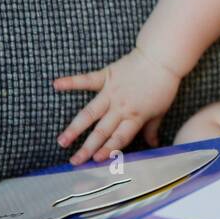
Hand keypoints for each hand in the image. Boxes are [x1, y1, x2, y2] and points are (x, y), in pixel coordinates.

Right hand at [53, 47, 181, 164]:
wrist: (161, 57)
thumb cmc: (163, 85)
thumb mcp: (160, 110)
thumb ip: (152, 128)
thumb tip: (154, 145)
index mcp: (135, 116)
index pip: (120, 137)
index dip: (108, 149)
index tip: (96, 161)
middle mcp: (121, 106)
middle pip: (101, 131)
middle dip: (87, 148)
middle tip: (74, 161)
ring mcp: (111, 92)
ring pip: (89, 113)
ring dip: (75, 128)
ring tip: (62, 141)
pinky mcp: (105, 76)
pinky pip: (86, 80)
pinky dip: (70, 81)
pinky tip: (56, 84)